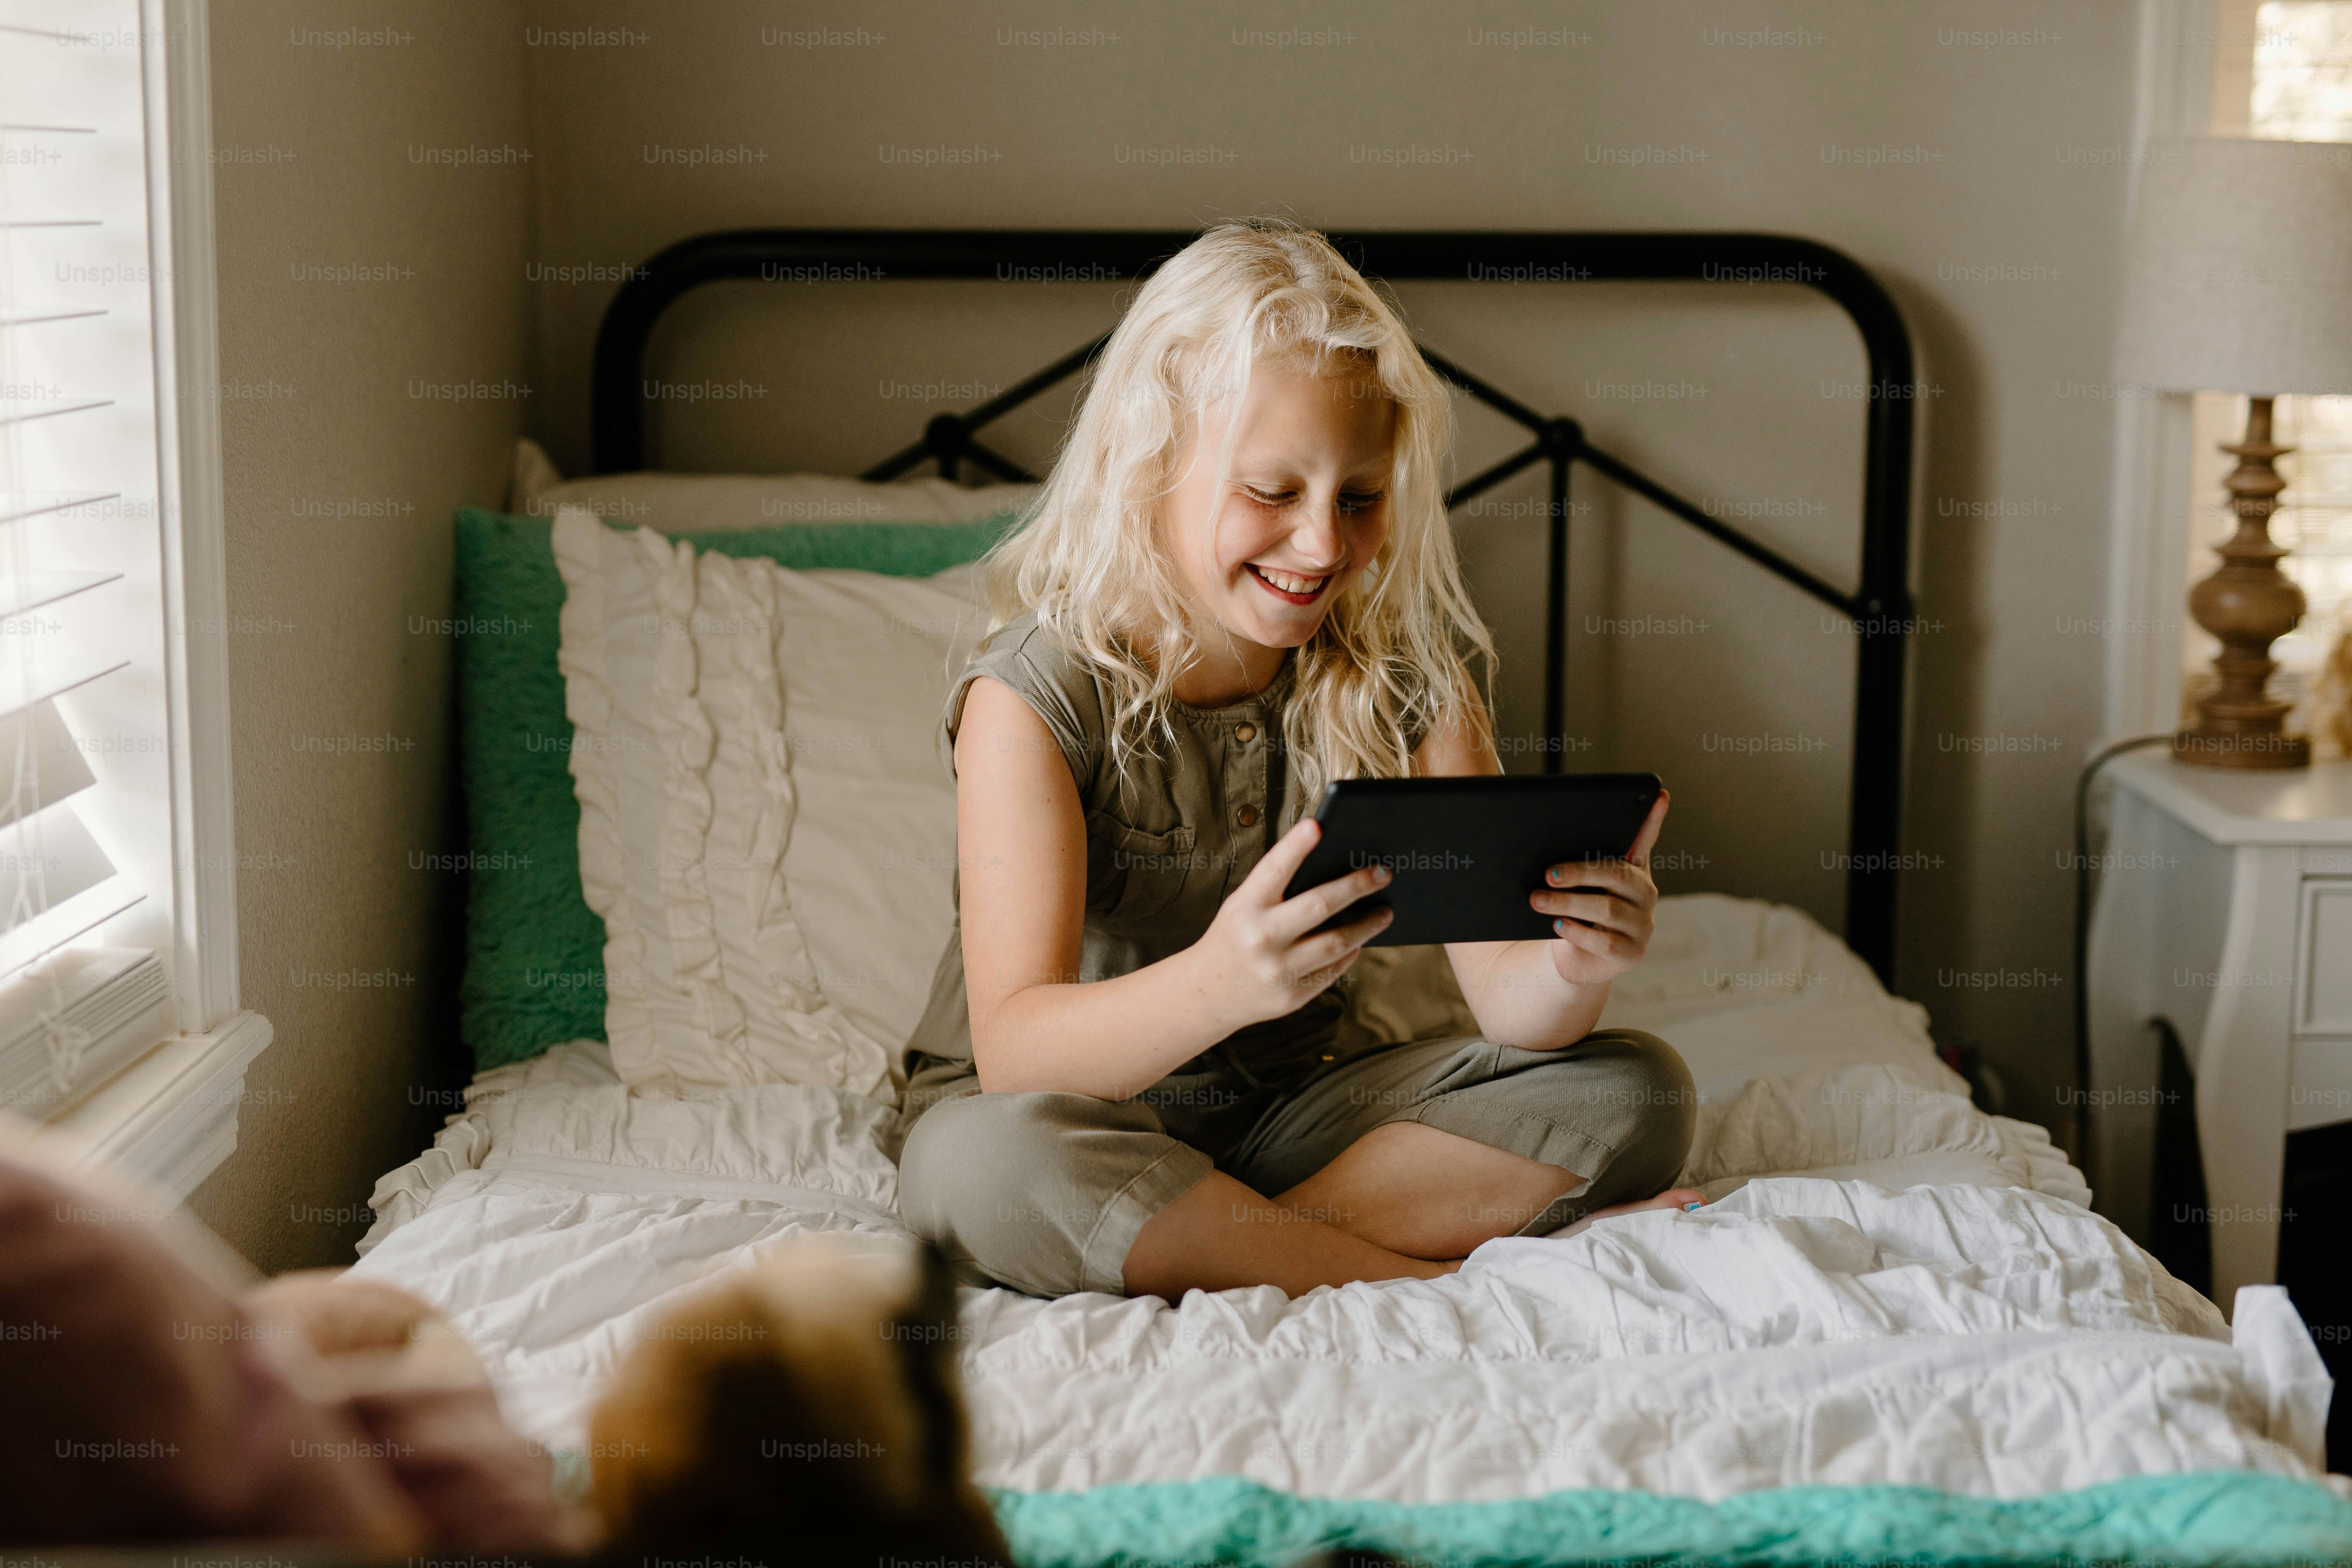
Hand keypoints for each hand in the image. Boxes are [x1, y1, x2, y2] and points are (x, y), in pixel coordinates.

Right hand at [1188, 818, 1393, 1031]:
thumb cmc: (1234, 937)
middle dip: (1357, 886)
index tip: (1318, 825)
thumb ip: (1276, 890)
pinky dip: (1349, 952)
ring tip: (1384, 912)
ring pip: (1337, 942)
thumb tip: (1334, 870)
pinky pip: (1332, 970)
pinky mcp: (1291, 996)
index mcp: (1244, 908)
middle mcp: (1260, 938)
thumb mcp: (1242, 907)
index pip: (1273, 869)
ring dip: (1367, 925)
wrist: (1208, 993)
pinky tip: (1358, 941)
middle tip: (1383, 873)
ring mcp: (1277, 970)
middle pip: (1320, 905)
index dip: (1295, 846)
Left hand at [1534, 790, 1666, 987]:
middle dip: (1581, 872)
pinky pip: (1605, 942)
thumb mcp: (1573, 886)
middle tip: (1549, 872)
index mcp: (1632, 870)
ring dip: (1568, 902)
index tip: (1658, 795)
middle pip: (1617, 875)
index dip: (1653, 819)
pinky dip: (1577, 932)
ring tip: (1538, 899)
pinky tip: (1557, 924)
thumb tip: (1540, 847)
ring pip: (1607, 909)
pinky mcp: (1630, 954)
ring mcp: (1641, 925)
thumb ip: (1569, 863)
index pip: (1645, 840)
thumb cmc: (1573, 912)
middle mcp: (1643, 894)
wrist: (1573, 959)